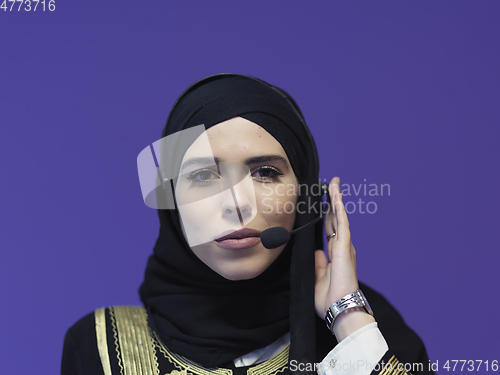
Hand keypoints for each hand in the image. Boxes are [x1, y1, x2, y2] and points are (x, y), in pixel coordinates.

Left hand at [314, 177, 374, 340]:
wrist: (339, 309)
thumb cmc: (330, 298)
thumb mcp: (317, 277)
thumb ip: (317, 263)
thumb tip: (316, 252)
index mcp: (335, 253)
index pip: (329, 228)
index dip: (326, 213)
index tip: (322, 200)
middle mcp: (342, 247)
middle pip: (335, 218)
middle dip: (332, 201)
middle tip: (330, 184)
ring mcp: (344, 246)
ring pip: (340, 217)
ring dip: (336, 200)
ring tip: (334, 183)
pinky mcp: (345, 248)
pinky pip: (342, 224)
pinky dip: (339, 209)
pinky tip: (336, 197)